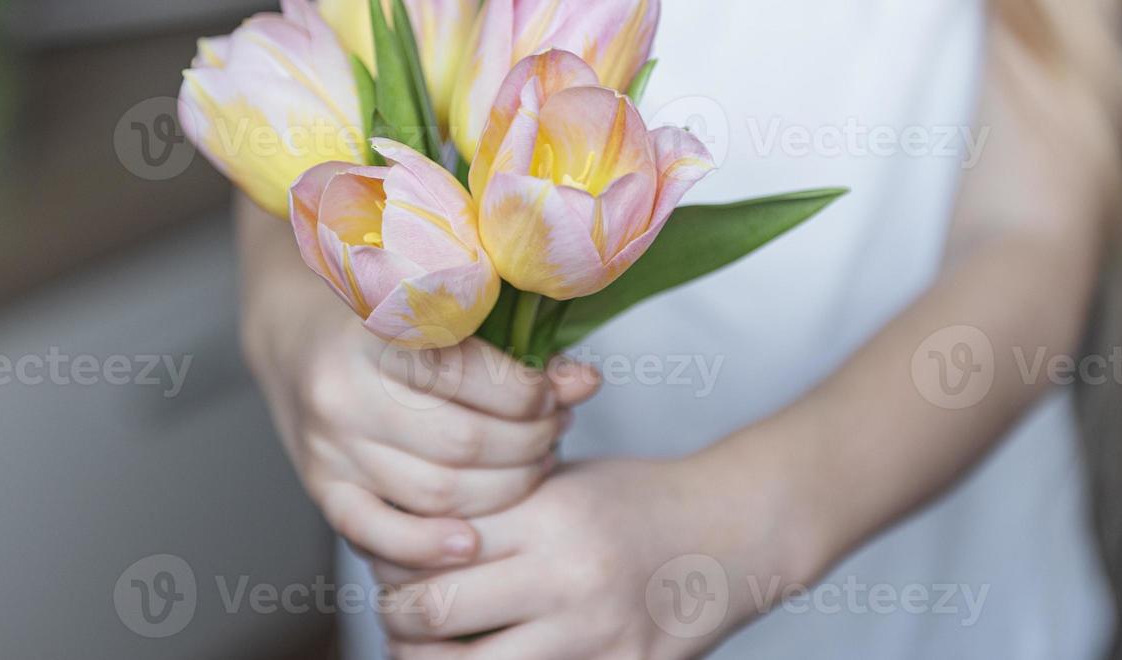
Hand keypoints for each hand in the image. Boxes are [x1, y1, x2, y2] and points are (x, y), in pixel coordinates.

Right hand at [248, 309, 600, 571]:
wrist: (295, 337)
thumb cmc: (383, 320)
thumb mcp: (440, 312)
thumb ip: (511, 346)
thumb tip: (585, 383)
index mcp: (374, 332)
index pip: (469, 374)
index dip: (529, 393)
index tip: (556, 394)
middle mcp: (344, 391)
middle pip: (462, 443)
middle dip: (528, 445)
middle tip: (555, 433)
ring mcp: (329, 446)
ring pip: (435, 492)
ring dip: (502, 490)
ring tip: (532, 467)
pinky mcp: (321, 487)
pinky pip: (377, 532)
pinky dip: (428, 546)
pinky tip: (471, 543)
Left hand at [372, 453, 822, 659]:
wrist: (733, 531)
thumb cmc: (637, 500)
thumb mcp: (562, 480)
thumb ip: (493, 508)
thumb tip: (406, 537)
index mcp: (548, 514)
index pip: (434, 547)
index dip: (393, 562)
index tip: (388, 565)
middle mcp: (567, 576)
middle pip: (438, 614)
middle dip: (398, 619)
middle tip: (395, 613)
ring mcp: (595, 635)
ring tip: (424, 647)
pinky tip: (486, 658)